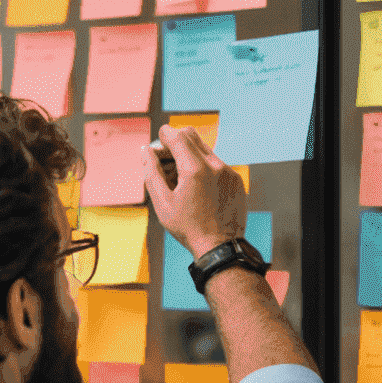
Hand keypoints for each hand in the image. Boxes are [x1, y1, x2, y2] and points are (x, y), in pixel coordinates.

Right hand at [143, 126, 245, 258]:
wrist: (220, 248)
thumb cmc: (188, 228)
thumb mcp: (162, 202)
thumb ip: (151, 172)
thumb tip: (145, 150)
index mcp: (195, 169)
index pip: (177, 135)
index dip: (163, 136)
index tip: (156, 146)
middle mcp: (215, 165)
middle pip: (191, 136)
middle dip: (175, 142)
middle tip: (165, 161)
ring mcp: (229, 172)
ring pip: (204, 150)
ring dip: (189, 157)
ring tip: (180, 181)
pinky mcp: (236, 180)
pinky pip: (217, 164)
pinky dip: (204, 169)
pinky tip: (198, 190)